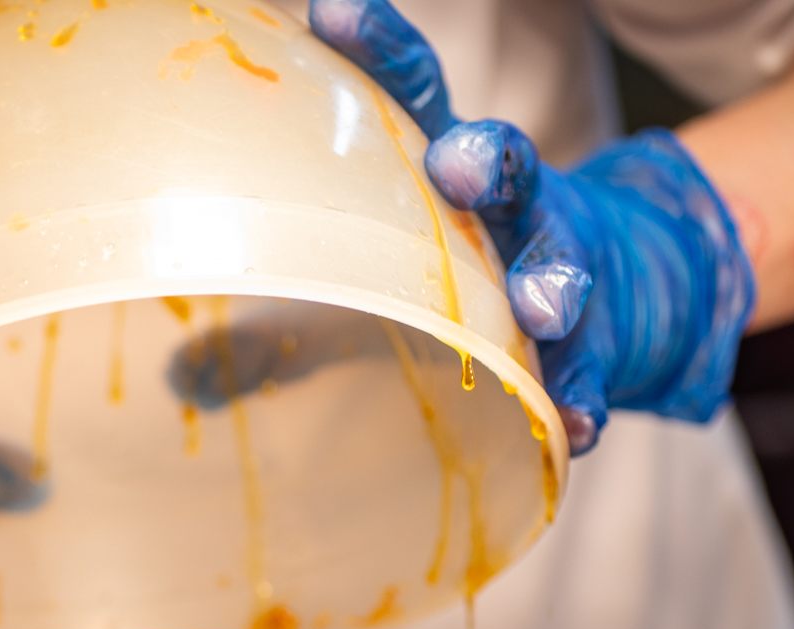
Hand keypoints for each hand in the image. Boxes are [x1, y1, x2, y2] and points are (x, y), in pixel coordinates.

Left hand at [308, 0, 753, 452]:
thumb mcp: (383, 272)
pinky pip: (592, 370)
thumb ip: (286, 317)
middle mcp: (513, 207)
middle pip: (505, 166)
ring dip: (554, 282)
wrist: (616, 294)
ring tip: (542, 308)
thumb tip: (177, 373)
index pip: (413, 91)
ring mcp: (563, 270)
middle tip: (460, 165)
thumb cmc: (465, 274)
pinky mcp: (596, 345)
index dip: (378, 46)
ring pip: (562, 265)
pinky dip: (586, 394)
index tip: (331, 9)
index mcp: (448, 170)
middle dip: (487, 160)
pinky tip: (580, 423)